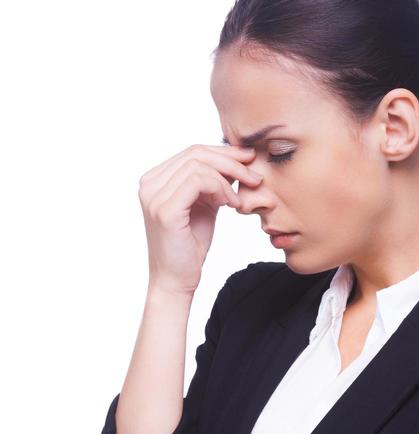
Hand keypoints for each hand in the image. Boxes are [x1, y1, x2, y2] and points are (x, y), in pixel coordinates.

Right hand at [138, 142, 262, 295]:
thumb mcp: (204, 206)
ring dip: (227, 178)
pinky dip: (220, 188)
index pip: (192, 152)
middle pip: (196, 153)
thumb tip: (235, 160)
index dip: (224, 153)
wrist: (176, 281)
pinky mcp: (165, 210)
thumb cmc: (190, 247)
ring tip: (239, 200)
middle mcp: (149, 184)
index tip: (249, 160)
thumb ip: (212, 183)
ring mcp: (154, 196)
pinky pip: (198, 181)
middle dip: (230, 161)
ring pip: (198, 165)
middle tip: (254, 175)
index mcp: (156, 180)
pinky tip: (231, 204)